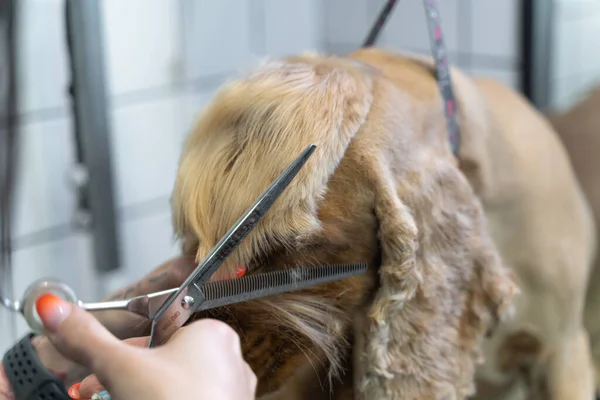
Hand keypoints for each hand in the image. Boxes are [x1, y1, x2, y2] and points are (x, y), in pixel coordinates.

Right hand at [36, 293, 255, 399]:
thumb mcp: (120, 367)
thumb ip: (87, 338)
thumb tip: (55, 310)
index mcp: (212, 334)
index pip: (158, 333)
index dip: (121, 352)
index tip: (97, 369)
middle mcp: (229, 360)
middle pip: (163, 363)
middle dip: (124, 378)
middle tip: (95, 392)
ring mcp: (231, 392)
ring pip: (175, 386)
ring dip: (141, 394)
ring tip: (116, 399)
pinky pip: (192, 399)